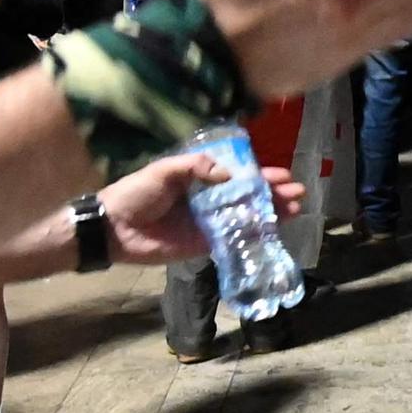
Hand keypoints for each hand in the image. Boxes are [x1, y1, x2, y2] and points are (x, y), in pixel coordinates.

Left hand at [90, 150, 304, 265]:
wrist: (114, 227)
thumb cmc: (136, 192)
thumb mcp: (164, 170)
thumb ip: (196, 167)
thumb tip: (230, 174)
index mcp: (199, 178)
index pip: (237, 174)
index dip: (260, 174)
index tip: (282, 175)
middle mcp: (208, 199)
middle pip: (248, 196)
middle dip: (273, 194)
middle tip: (297, 193)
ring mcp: (208, 223)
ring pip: (246, 217)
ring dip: (270, 214)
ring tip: (294, 210)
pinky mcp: (204, 245)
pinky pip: (232, 240)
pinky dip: (252, 236)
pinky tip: (272, 232)